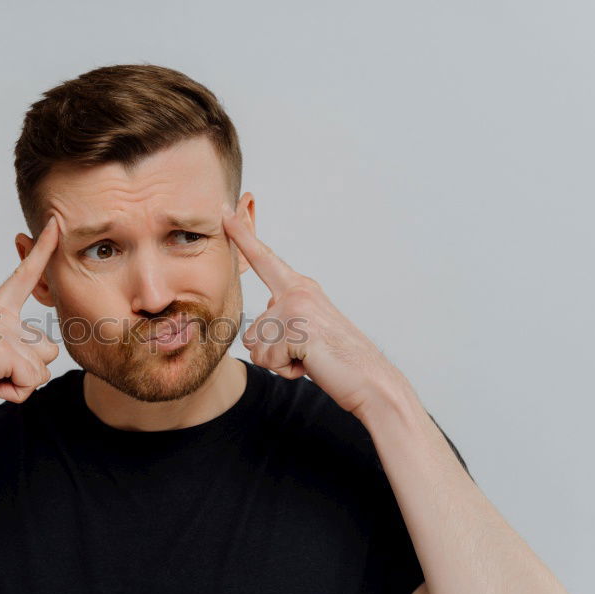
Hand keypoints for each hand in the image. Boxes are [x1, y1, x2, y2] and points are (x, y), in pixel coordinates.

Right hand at [0, 217, 60, 440]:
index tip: (56, 222)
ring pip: (44, 366)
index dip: (42, 250)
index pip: (24, 275)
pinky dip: (16, 394)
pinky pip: (32, 380)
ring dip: (22, 384)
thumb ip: (17, 342)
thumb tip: (46, 352)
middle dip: (29, 372)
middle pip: (49, 347)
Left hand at [222, 197, 406, 415]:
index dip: (241, 237)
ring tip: (309, 358)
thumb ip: (284, 317)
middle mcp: (297, 292)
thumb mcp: (306, 330)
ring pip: (255, 346)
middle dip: (271, 352)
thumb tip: (262, 319)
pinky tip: (309, 365)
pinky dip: (284, 371)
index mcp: (300, 288)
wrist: (371, 381)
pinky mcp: (295, 329)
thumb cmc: (338, 360)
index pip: (264, 259)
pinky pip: (266, 359)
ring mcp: (296, 308)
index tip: (223, 212)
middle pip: (252, 329)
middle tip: (305, 354)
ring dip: (278, 362)